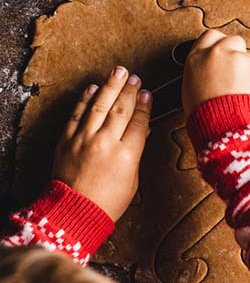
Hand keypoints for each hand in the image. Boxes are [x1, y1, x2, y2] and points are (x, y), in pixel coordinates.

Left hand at [52, 67, 151, 221]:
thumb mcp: (132, 179)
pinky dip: (85, 99)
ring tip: (118, 72)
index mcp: (126, 155)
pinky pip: (77, 114)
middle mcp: (105, 143)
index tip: (148, 93)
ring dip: (110, 86)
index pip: (139, 121)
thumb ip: (135, 152)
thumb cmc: (106, 202)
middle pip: (121, 109)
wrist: (74, 213)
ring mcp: (84, 140)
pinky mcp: (66, 141)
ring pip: (99, 105)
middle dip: (130, 90)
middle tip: (135, 78)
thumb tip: (141, 131)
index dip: (145, 105)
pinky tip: (93, 89)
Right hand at [181, 30, 249, 116]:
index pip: (211, 36)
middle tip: (236, 73)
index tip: (223, 52)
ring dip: (249, 73)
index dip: (219, 44)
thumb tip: (211, 70)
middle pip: (234, 41)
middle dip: (237, 54)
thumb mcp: (190, 89)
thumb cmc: (204, 115)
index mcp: (198, 57)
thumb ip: (202, 71)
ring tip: (241, 95)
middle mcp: (219, 53)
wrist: (223, 127)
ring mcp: (241, 60)